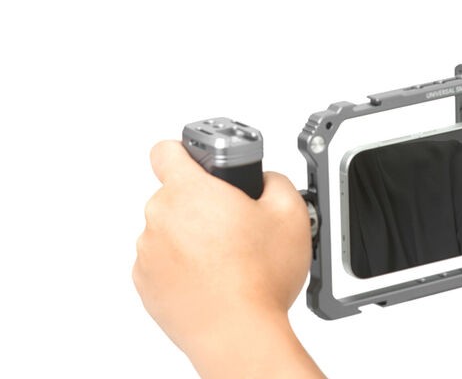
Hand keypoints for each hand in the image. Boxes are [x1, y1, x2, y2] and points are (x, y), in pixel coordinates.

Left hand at [134, 141, 312, 372]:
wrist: (239, 335)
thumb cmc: (259, 279)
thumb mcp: (291, 211)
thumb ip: (274, 179)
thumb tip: (264, 180)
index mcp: (189, 191)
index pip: (166, 150)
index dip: (183, 151)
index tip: (197, 160)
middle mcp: (160, 218)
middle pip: (174, 193)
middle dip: (201, 201)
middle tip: (232, 220)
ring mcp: (148, 254)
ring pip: (168, 228)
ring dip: (190, 234)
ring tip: (225, 255)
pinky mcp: (145, 286)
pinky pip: (161, 260)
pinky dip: (180, 263)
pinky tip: (210, 276)